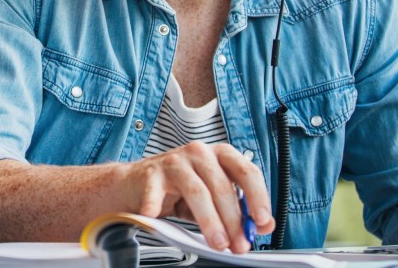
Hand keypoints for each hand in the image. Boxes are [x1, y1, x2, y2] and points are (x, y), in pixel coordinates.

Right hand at [116, 142, 275, 252]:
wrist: (135, 184)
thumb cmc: (176, 189)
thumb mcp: (211, 197)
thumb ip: (236, 208)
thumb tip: (261, 226)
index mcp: (220, 155)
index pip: (247, 172)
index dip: (258, 198)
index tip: (262, 221)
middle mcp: (200, 153)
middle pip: (223, 187)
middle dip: (234, 220)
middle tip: (238, 243)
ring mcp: (175, 162)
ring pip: (198, 192)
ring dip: (210, 221)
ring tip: (217, 242)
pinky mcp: (151, 173)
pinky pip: (156, 191)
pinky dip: (155, 205)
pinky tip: (154, 216)